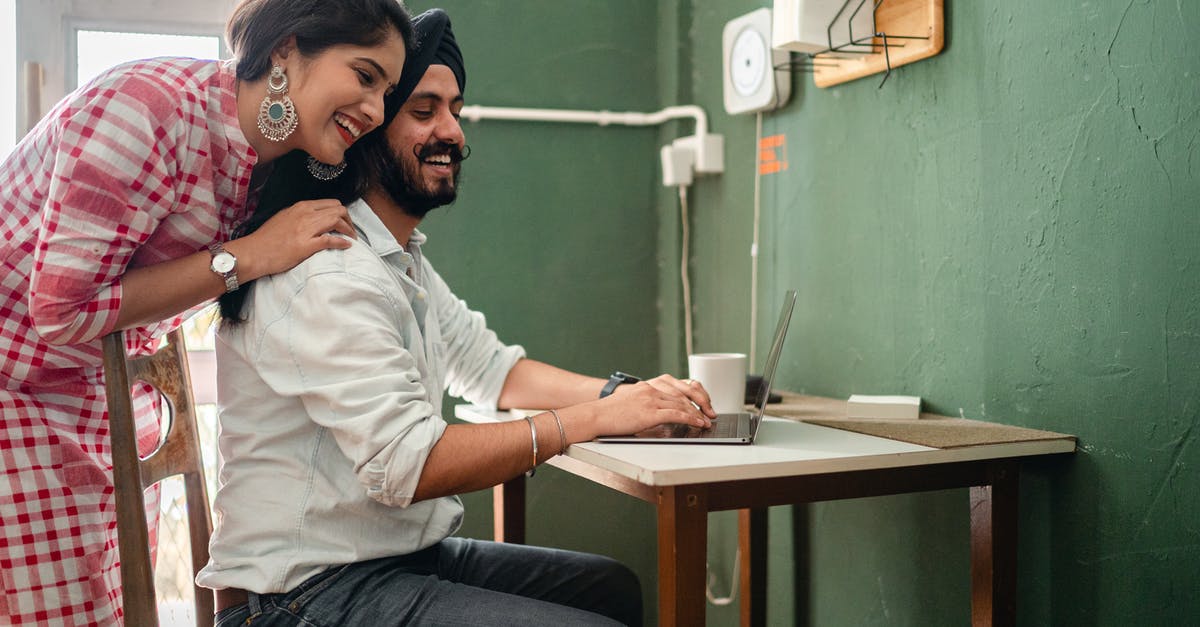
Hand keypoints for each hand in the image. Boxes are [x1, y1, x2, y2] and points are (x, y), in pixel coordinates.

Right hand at [233, 199, 355, 279]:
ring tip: (352, 239)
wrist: (253, 252)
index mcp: (300, 206)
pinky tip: (346, 245)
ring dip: (349, 230)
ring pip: (337, 220)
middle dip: (349, 220)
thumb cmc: (266, 239)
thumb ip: (300, 216)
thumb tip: (314, 220)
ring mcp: (306, 228)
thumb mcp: (284, 219)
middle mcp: (305, 214)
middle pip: (338, 209)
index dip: (342, 213)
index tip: (345, 222)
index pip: (330, 203)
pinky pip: (331, 240)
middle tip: (351, 231)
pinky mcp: (306, 245)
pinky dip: (342, 242)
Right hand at [582, 374, 714, 437]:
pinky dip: (691, 418)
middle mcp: (652, 388)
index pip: (678, 385)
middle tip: (711, 412)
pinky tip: (698, 422)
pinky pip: (676, 413)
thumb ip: (648, 404)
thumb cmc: (610, 414)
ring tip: (706, 420)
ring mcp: (651, 399)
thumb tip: (665, 415)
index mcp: (648, 385)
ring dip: (698, 412)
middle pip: (684, 392)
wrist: (595, 416)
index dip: (694, 393)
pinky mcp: (650, 412)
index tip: (702, 401)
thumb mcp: (632, 403)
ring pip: (683, 403)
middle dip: (701, 402)